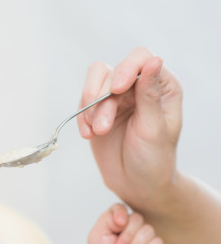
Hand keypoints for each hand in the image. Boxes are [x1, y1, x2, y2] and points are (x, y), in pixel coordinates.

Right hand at [77, 47, 182, 212]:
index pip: (140, 59)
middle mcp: (138, 87)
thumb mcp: (154, 128)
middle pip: (111, 72)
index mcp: (161, 86)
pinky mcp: (97, 111)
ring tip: (96, 132)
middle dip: (103, 100)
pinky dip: (82, 118)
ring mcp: (116, 98)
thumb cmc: (154, 159)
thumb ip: (149, 95)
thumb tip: (153, 60)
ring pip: (93, 83)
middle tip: (102, 127)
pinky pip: (82, 103)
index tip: (116, 90)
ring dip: (90, 108)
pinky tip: (88, 136)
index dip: (126, 68)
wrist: (135, 185)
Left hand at [86, 204, 163, 243]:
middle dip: (127, 235)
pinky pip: (157, 243)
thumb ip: (108, 217)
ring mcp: (144, 238)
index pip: (121, 207)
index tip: (116, 227)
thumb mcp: (97, 233)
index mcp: (117, 222)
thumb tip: (125, 217)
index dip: (120, 215)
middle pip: (137, 218)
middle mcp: (131, 227)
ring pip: (148, 230)